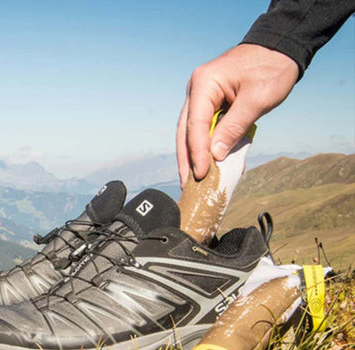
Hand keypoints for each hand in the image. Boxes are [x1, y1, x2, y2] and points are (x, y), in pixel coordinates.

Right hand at [176, 43, 298, 186]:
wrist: (280, 49)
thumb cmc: (271, 69)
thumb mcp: (256, 100)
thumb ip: (234, 128)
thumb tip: (215, 156)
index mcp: (204, 84)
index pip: (195, 125)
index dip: (197, 152)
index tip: (201, 174)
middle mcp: (197, 90)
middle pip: (185, 131)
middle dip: (186, 159)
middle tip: (186, 184)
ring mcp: (201, 97)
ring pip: (191, 132)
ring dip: (193, 156)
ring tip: (192, 179)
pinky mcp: (210, 104)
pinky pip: (205, 129)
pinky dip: (208, 147)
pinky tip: (212, 165)